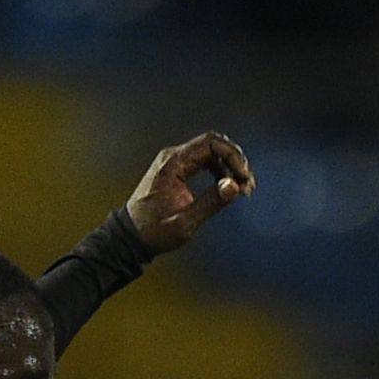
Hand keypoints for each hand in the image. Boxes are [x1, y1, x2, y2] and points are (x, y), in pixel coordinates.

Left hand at [125, 131, 254, 252]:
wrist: (131, 236)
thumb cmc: (154, 230)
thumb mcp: (185, 221)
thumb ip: (212, 202)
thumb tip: (235, 186)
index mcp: (174, 163)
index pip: (211, 143)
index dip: (233, 156)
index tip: (244, 177)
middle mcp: (174, 157)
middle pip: (213, 144)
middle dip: (235, 161)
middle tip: (247, 184)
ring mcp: (175, 162)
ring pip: (211, 153)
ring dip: (229, 167)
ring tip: (241, 189)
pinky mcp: (177, 170)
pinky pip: (204, 162)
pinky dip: (220, 172)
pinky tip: (227, 188)